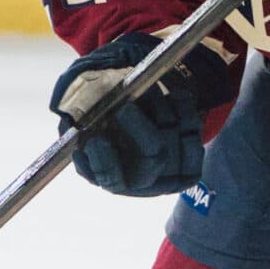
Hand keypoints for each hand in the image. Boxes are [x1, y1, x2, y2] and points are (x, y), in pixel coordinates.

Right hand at [49, 31, 228, 197]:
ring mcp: (171, 170)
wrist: (136, 116)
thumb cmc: (102, 116)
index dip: (104, 162)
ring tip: (143, 88)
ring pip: (174, 142)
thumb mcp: (83, 113)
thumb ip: (79, 113)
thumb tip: (76, 113)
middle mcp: (143, 180)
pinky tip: (173, 95)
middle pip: (151, 161)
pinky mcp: (192, 157)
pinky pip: (193, 133)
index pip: (111, 179)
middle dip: (139, 129)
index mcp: (113, 177)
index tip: (94, 139)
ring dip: (159, 109)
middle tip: (124, 107)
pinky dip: (183, 109)